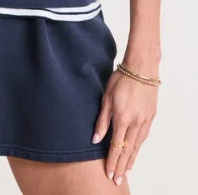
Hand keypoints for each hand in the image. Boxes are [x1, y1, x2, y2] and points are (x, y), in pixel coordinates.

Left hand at [92, 67, 158, 185]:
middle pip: (128, 150)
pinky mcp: (151, 116)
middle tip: (117, 178)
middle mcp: (135, 122)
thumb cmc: (121, 79)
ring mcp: (145, 120)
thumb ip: (102, 120)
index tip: (109, 173)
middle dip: (121, 166)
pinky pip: (144, 136)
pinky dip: (139, 146)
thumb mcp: (106, 97)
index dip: (112, 161)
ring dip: (131, 159)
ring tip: (126, 170)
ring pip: (137, 145)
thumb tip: (95, 139)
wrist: (141, 68)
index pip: (116, 146)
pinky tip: (135, 151)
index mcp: (122, 118)